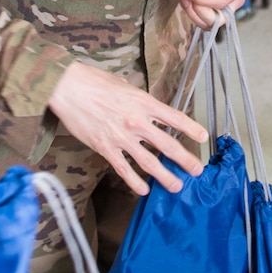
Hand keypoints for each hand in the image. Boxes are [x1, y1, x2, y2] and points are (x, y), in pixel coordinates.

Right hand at [46, 63, 205, 194]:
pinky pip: (124, 169)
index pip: (175, 118)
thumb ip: (138, 99)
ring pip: (149, 162)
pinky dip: (135, 181)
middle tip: (197, 170)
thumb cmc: (94, 82)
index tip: (203, 137)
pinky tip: (144, 190)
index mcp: (143, 102)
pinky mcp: (105, 147)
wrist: (68, 88)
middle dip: (185, 159)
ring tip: (176, 186)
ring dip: (165, 176)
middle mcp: (136, 121)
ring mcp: (121, 136)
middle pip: (168, 145)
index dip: (191, 128)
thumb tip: (146, 108)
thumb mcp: (124, 85)